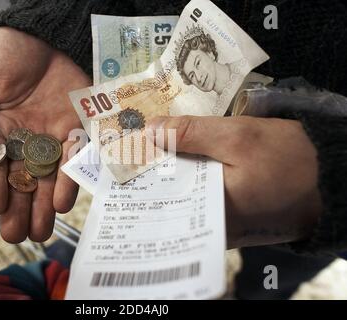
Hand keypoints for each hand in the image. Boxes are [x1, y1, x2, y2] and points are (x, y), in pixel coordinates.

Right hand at [0, 27, 90, 242]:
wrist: (45, 36)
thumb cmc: (8, 53)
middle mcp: (26, 142)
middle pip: (21, 183)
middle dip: (19, 210)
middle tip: (17, 235)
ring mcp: (52, 139)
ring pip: (47, 180)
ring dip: (43, 207)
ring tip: (40, 231)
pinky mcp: (77, 131)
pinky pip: (73, 160)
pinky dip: (68, 181)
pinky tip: (60, 202)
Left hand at [147, 115, 321, 247]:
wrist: (329, 177)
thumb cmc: (288, 159)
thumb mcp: (239, 136)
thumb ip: (192, 134)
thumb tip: (150, 130)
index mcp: (208, 211)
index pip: (159, 194)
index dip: (140, 170)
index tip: (124, 150)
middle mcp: (210, 224)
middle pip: (168, 195)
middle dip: (153, 169)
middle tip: (134, 143)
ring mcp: (221, 221)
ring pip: (183, 195)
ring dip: (171, 170)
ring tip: (153, 146)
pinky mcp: (230, 213)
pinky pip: (200, 195)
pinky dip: (190, 175)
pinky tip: (182, 156)